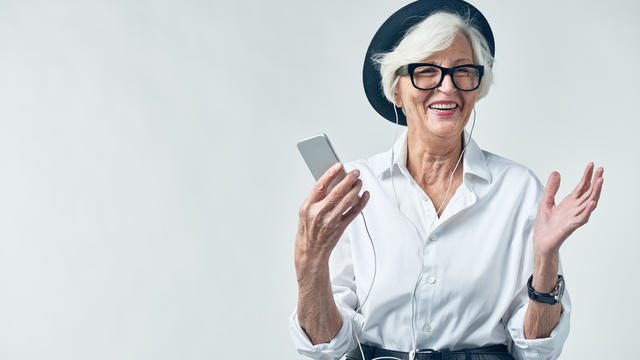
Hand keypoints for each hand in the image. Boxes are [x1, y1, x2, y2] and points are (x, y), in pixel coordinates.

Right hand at [294, 163, 369, 282]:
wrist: (310, 252)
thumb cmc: (307, 230)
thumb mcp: (305, 212)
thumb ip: (317, 198)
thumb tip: (333, 181)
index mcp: (307, 207)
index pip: (320, 186)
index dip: (330, 174)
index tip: (339, 166)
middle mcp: (319, 214)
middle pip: (337, 192)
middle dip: (348, 179)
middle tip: (355, 172)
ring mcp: (330, 222)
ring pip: (347, 201)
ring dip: (356, 189)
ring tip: (359, 181)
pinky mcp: (340, 228)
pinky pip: (354, 213)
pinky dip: (361, 203)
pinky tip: (365, 195)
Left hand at [533, 162, 603, 255]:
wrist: (541, 241)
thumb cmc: (545, 224)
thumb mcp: (545, 201)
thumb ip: (552, 188)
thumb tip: (556, 172)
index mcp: (570, 202)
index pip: (581, 187)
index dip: (587, 176)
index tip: (592, 164)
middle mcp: (575, 208)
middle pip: (588, 192)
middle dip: (595, 181)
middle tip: (601, 169)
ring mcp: (575, 216)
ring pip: (589, 203)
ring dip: (595, 192)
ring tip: (600, 181)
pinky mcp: (571, 226)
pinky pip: (582, 217)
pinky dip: (588, 210)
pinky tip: (592, 202)